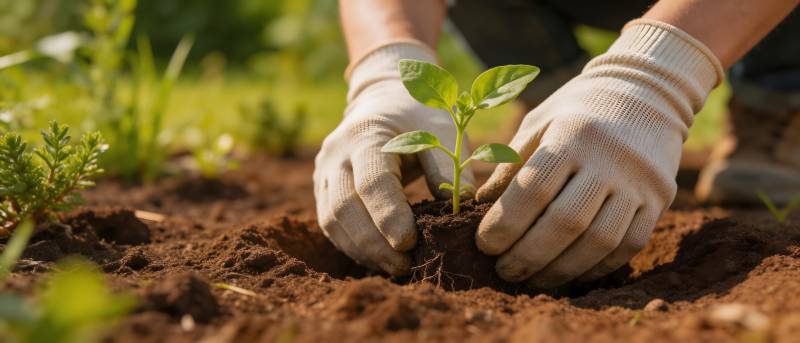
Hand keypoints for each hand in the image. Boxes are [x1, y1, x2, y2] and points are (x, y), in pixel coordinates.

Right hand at [314, 42, 474, 274]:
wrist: (383, 99)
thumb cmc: (419, 117)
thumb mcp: (441, 130)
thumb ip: (447, 168)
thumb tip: (458, 210)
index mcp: (366, 134)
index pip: (371, 181)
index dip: (388, 215)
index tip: (408, 244)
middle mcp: (336, 153)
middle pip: (343, 206)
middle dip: (372, 243)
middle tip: (403, 266)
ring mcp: (323, 172)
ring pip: (331, 220)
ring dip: (361, 250)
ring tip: (394, 268)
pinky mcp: (322, 188)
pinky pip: (330, 225)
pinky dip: (353, 246)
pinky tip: (378, 259)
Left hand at [476, 20, 723, 287]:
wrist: (647, 91)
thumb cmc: (577, 110)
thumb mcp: (539, 122)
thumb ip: (511, 163)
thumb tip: (480, 206)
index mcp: (572, 133)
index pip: (532, 189)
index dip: (504, 225)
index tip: (484, 245)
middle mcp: (609, 157)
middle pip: (566, 222)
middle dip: (528, 255)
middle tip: (504, 272)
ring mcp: (640, 180)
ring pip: (599, 241)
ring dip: (561, 269)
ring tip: (533, 279)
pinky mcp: (661, 198)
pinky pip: (629, 245)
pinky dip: (597, 267)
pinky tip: (570, 273)